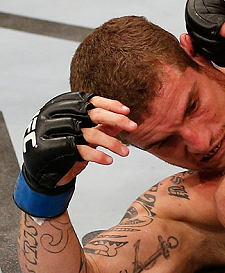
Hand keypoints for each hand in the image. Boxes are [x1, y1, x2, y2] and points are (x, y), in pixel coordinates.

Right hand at [14, 93, 135, 217]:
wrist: (42, 172)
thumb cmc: (64, 149)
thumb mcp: (85, 135)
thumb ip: (101, 126)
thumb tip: (124, 119)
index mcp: (63, 106)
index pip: (90, 101)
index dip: (110, 105)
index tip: (127, 111)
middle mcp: (57, 116)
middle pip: (92, 114)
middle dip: (116, 119)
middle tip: (134, 126)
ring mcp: (54, 132)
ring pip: (90, 134)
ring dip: (112, 143)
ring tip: (125, 152)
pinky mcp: (54, 150)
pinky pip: (81, 150)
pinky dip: (98, 156)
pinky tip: (109, 160)